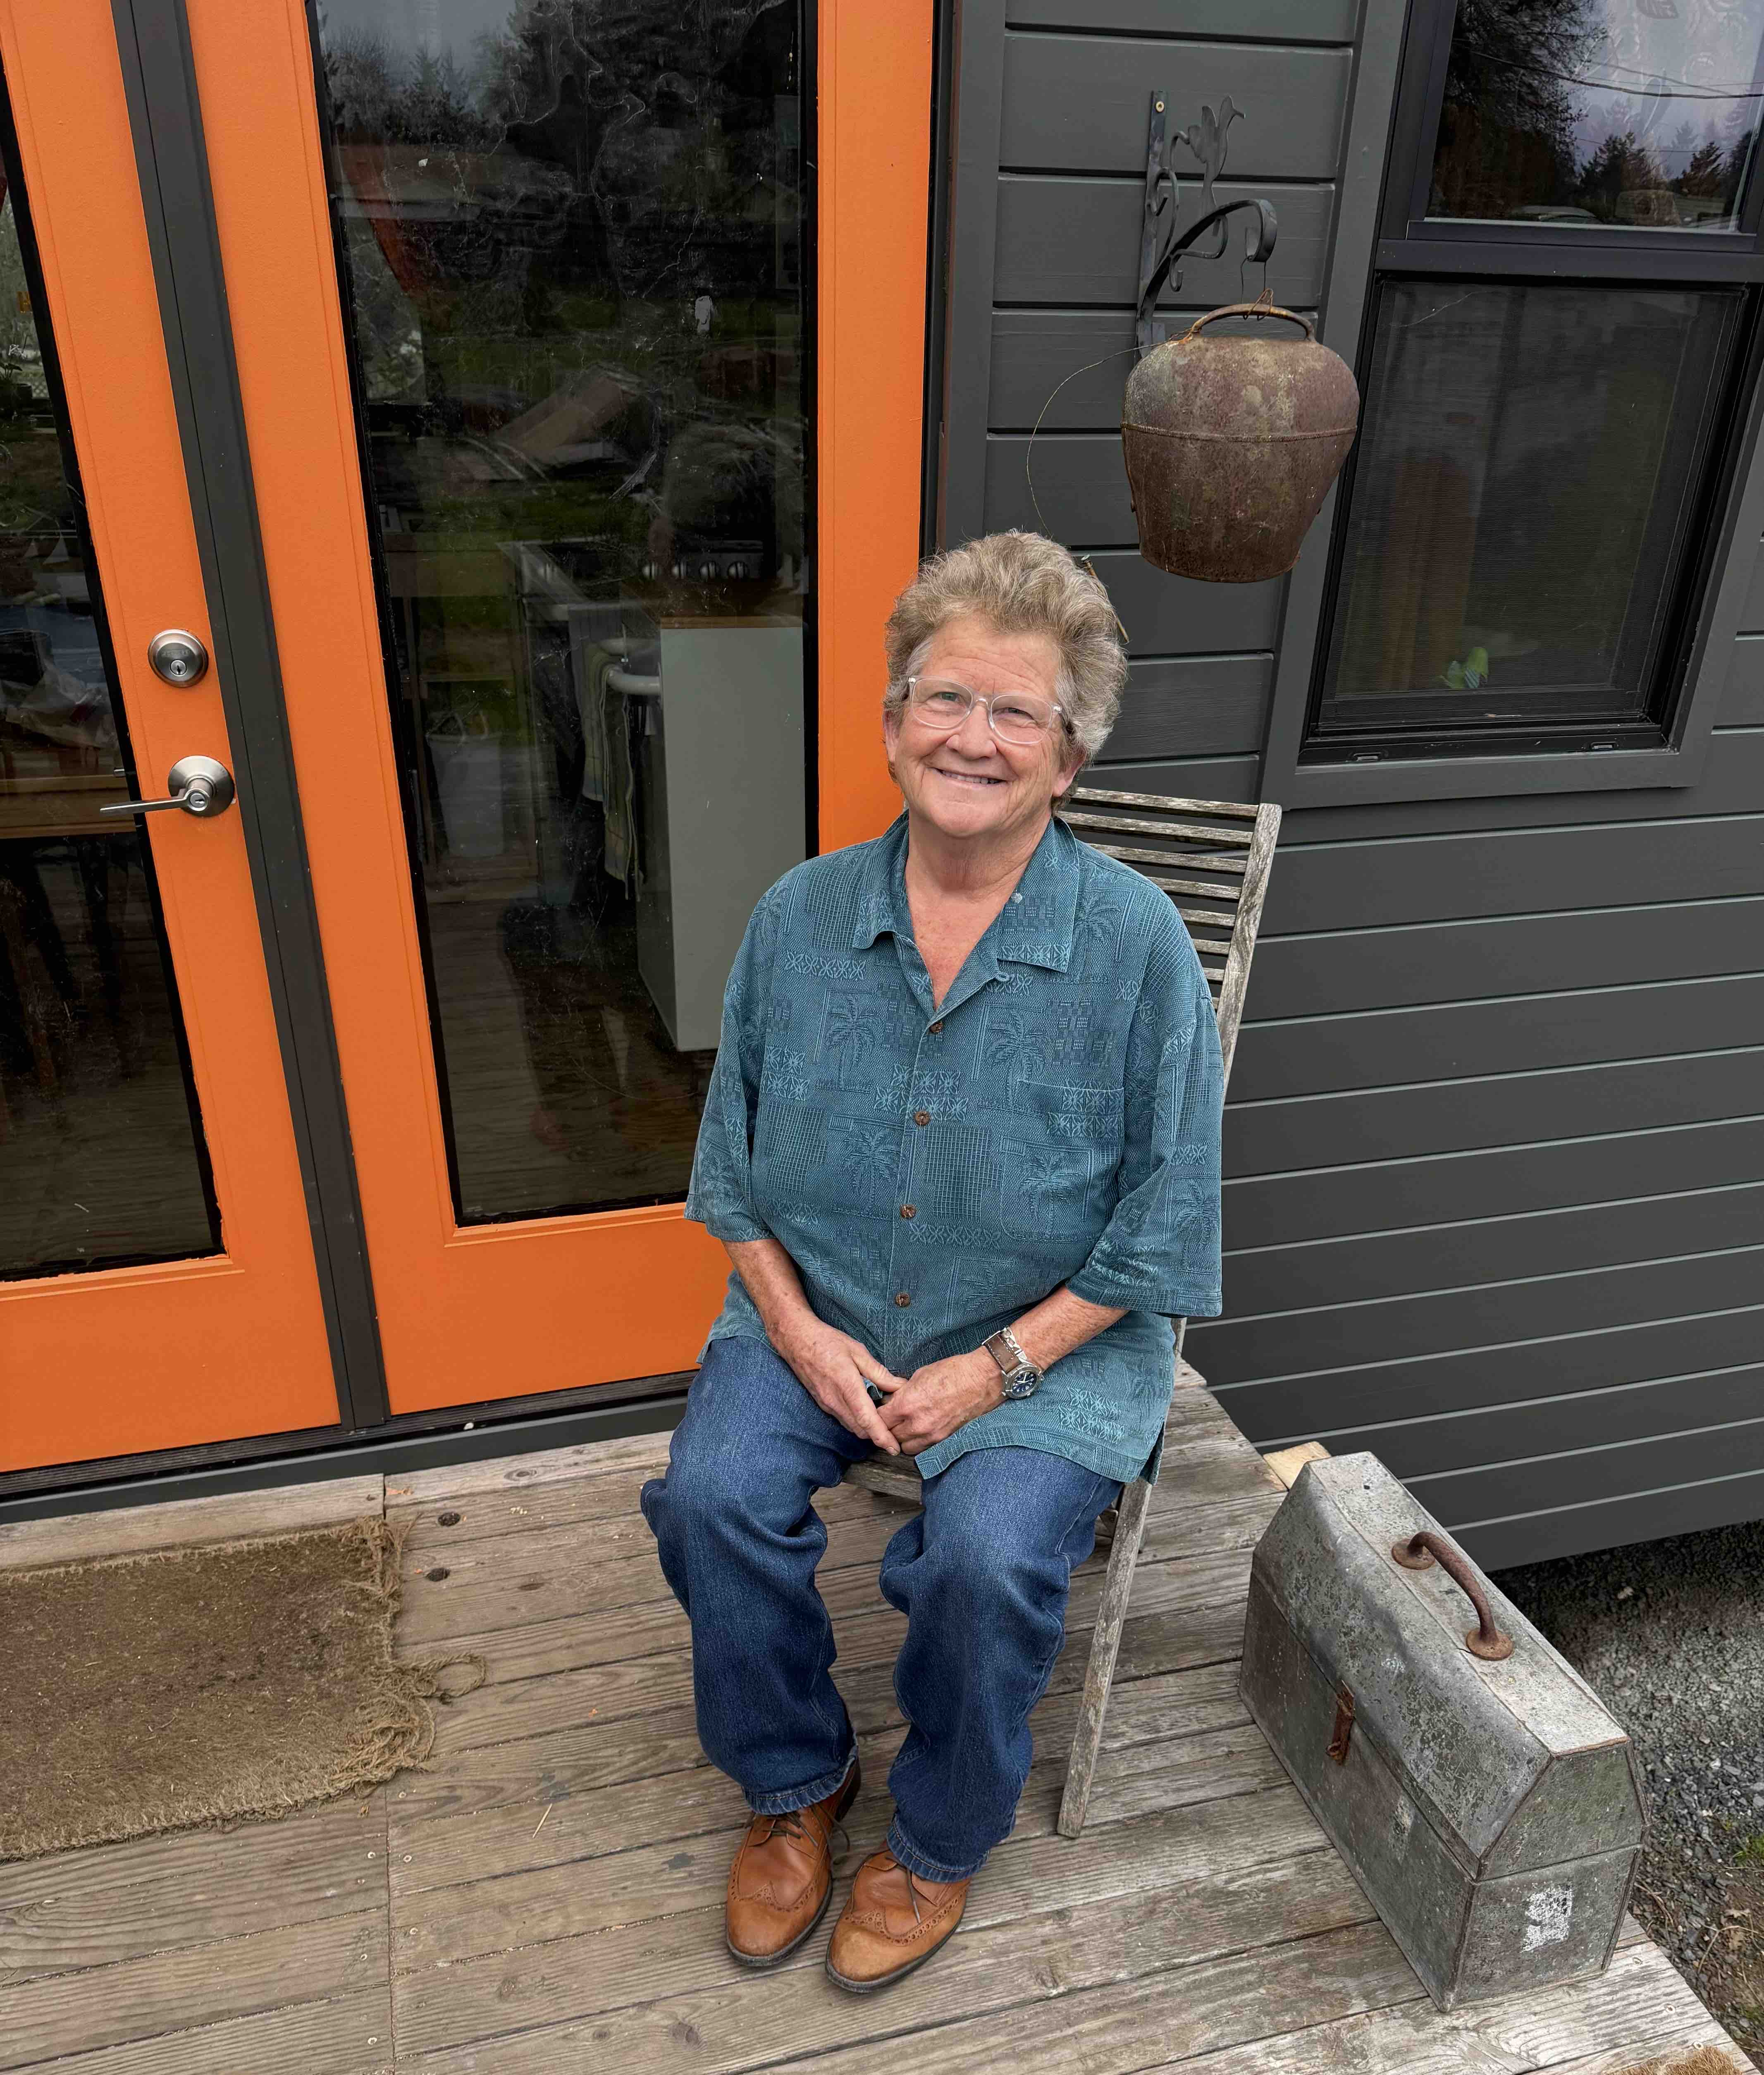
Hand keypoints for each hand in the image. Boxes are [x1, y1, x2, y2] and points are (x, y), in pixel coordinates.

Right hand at [771, 1311, 908, 1454]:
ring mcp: (827, 1405)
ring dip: (867, 1429)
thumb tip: (900, 1387)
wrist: (796, 1341)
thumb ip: (879, 1373)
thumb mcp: (858, 1351)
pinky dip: (857, 1421)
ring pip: (852, 1427)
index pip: (866, 1419)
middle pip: (860, 1430)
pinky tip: (866, 1410)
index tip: (894, 1448)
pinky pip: (843, 1419)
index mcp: (847, 1385)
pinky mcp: (823, 1404)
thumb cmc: (827, 1342)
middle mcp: (835, 1401)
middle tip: (895, 1432)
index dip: (882, 1437)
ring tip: (884, 1422)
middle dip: (878, 1436)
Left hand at [879, 1349, 1002, 1456]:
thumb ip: (902, 1392)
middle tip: (891, 1417)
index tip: (880, 1410)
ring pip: (905, 1446)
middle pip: (890, 1435)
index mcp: (907, 1404)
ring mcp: (931, 1434)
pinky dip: (918, 1442)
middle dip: (888, 1426)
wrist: (982, 1380)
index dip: (878, 1414)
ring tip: (905, 1426)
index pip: (880, 1419)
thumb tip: (892, 1400)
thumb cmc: (953, 1372)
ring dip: (902, 1438)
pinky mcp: (943, 1439)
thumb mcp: (920, 1375)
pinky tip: (920, 1430)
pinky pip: (922, 1448)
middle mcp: (917, 1424)